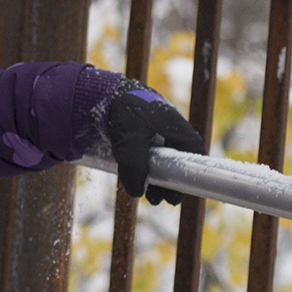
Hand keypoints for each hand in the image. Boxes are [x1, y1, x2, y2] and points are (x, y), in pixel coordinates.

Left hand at [104, 83, 206, 205]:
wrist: (99, 92)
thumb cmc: (120, 110)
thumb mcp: (128, 140)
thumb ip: (134, 166)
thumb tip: (138, 191)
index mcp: (173, 123)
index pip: (192, 149)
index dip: (191, 170)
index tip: (184, 189)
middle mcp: (166, 126)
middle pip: (177, 158)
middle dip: (172, 180)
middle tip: (164, 200)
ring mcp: (152, 128)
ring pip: (161, 158)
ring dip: (158, 179)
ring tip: (151, 197)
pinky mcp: (138, 131)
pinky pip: (147, 153)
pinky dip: (145, 169)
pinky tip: (137, 181)